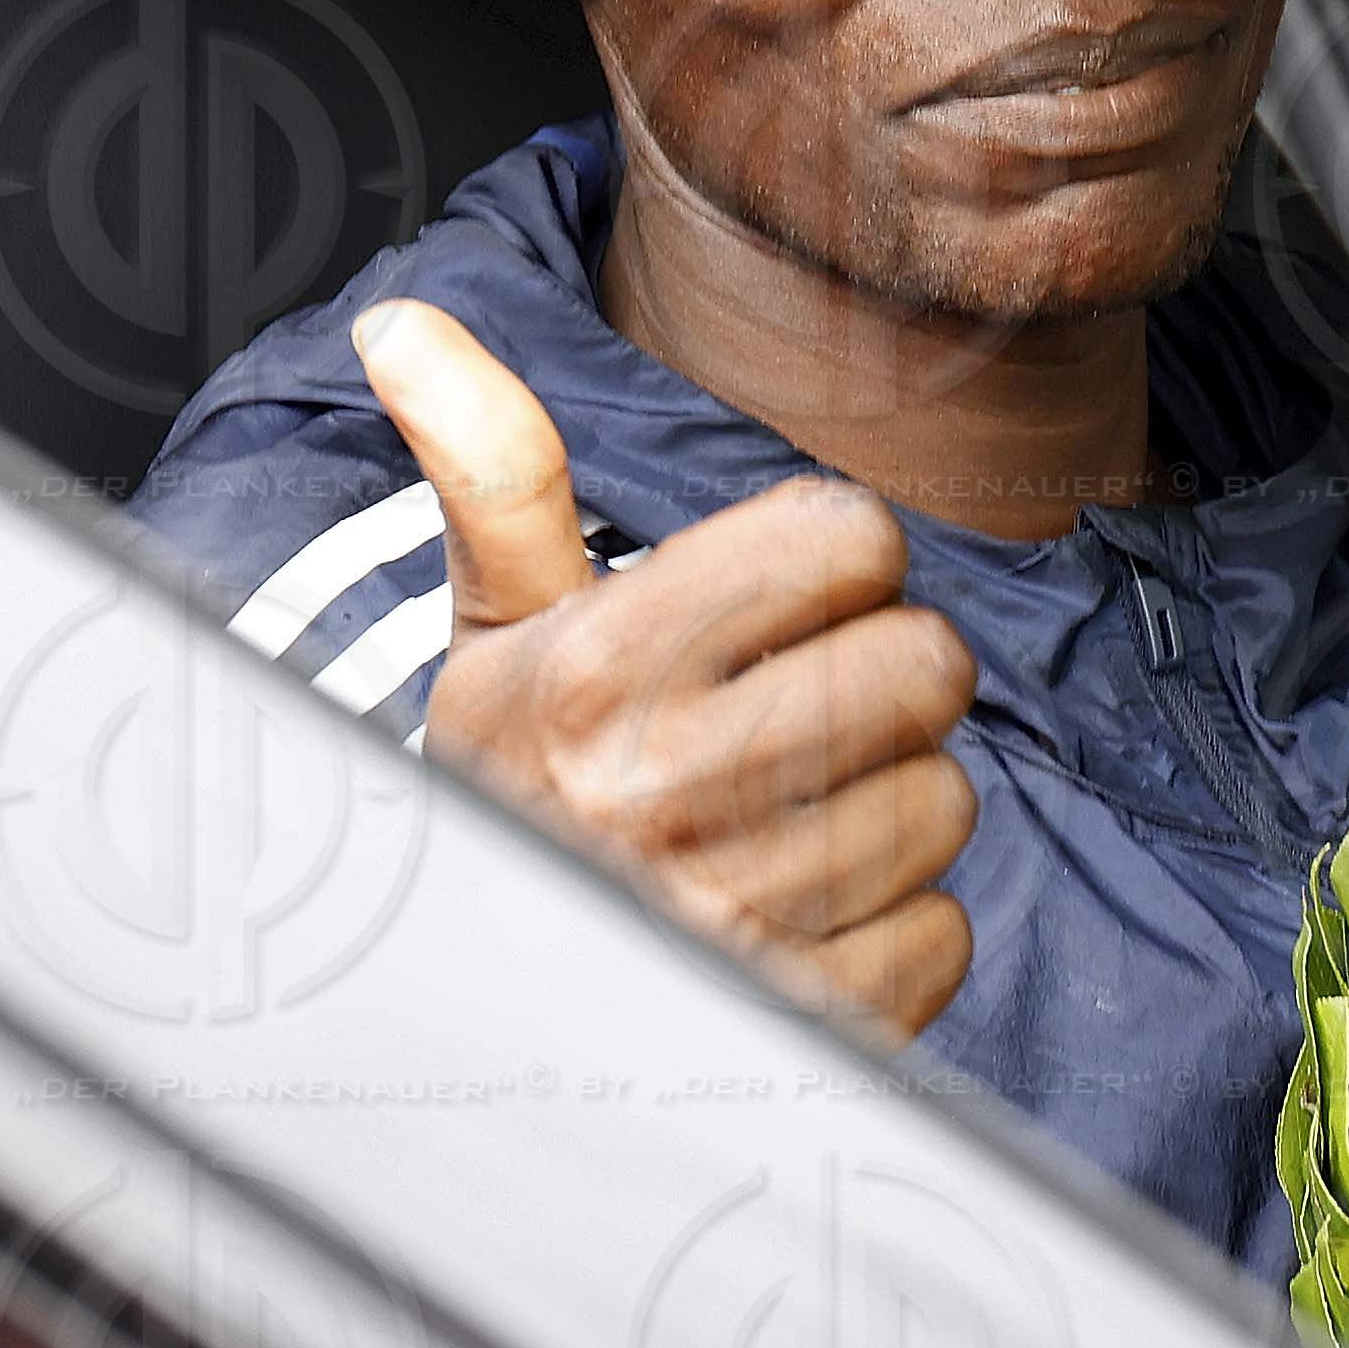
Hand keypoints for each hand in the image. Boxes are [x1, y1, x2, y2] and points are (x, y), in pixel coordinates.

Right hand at [353, 298, 980, 1045]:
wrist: (479, 1010)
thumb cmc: (517, 795)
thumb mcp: (496, 637)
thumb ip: (493, 477)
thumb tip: (403, 323)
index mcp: (591, 674)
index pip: (845, 539)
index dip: (836, 560)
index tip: (783, 604)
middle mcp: (658, 796)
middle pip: (926, 662)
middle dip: (883, 676)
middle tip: (799, 714)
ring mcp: (733, 923)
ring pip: (945, 799)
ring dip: (887, 807)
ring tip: (784, 823)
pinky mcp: (799, 1025)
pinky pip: (943, 932)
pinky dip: (893, 930)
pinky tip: (803, 919)